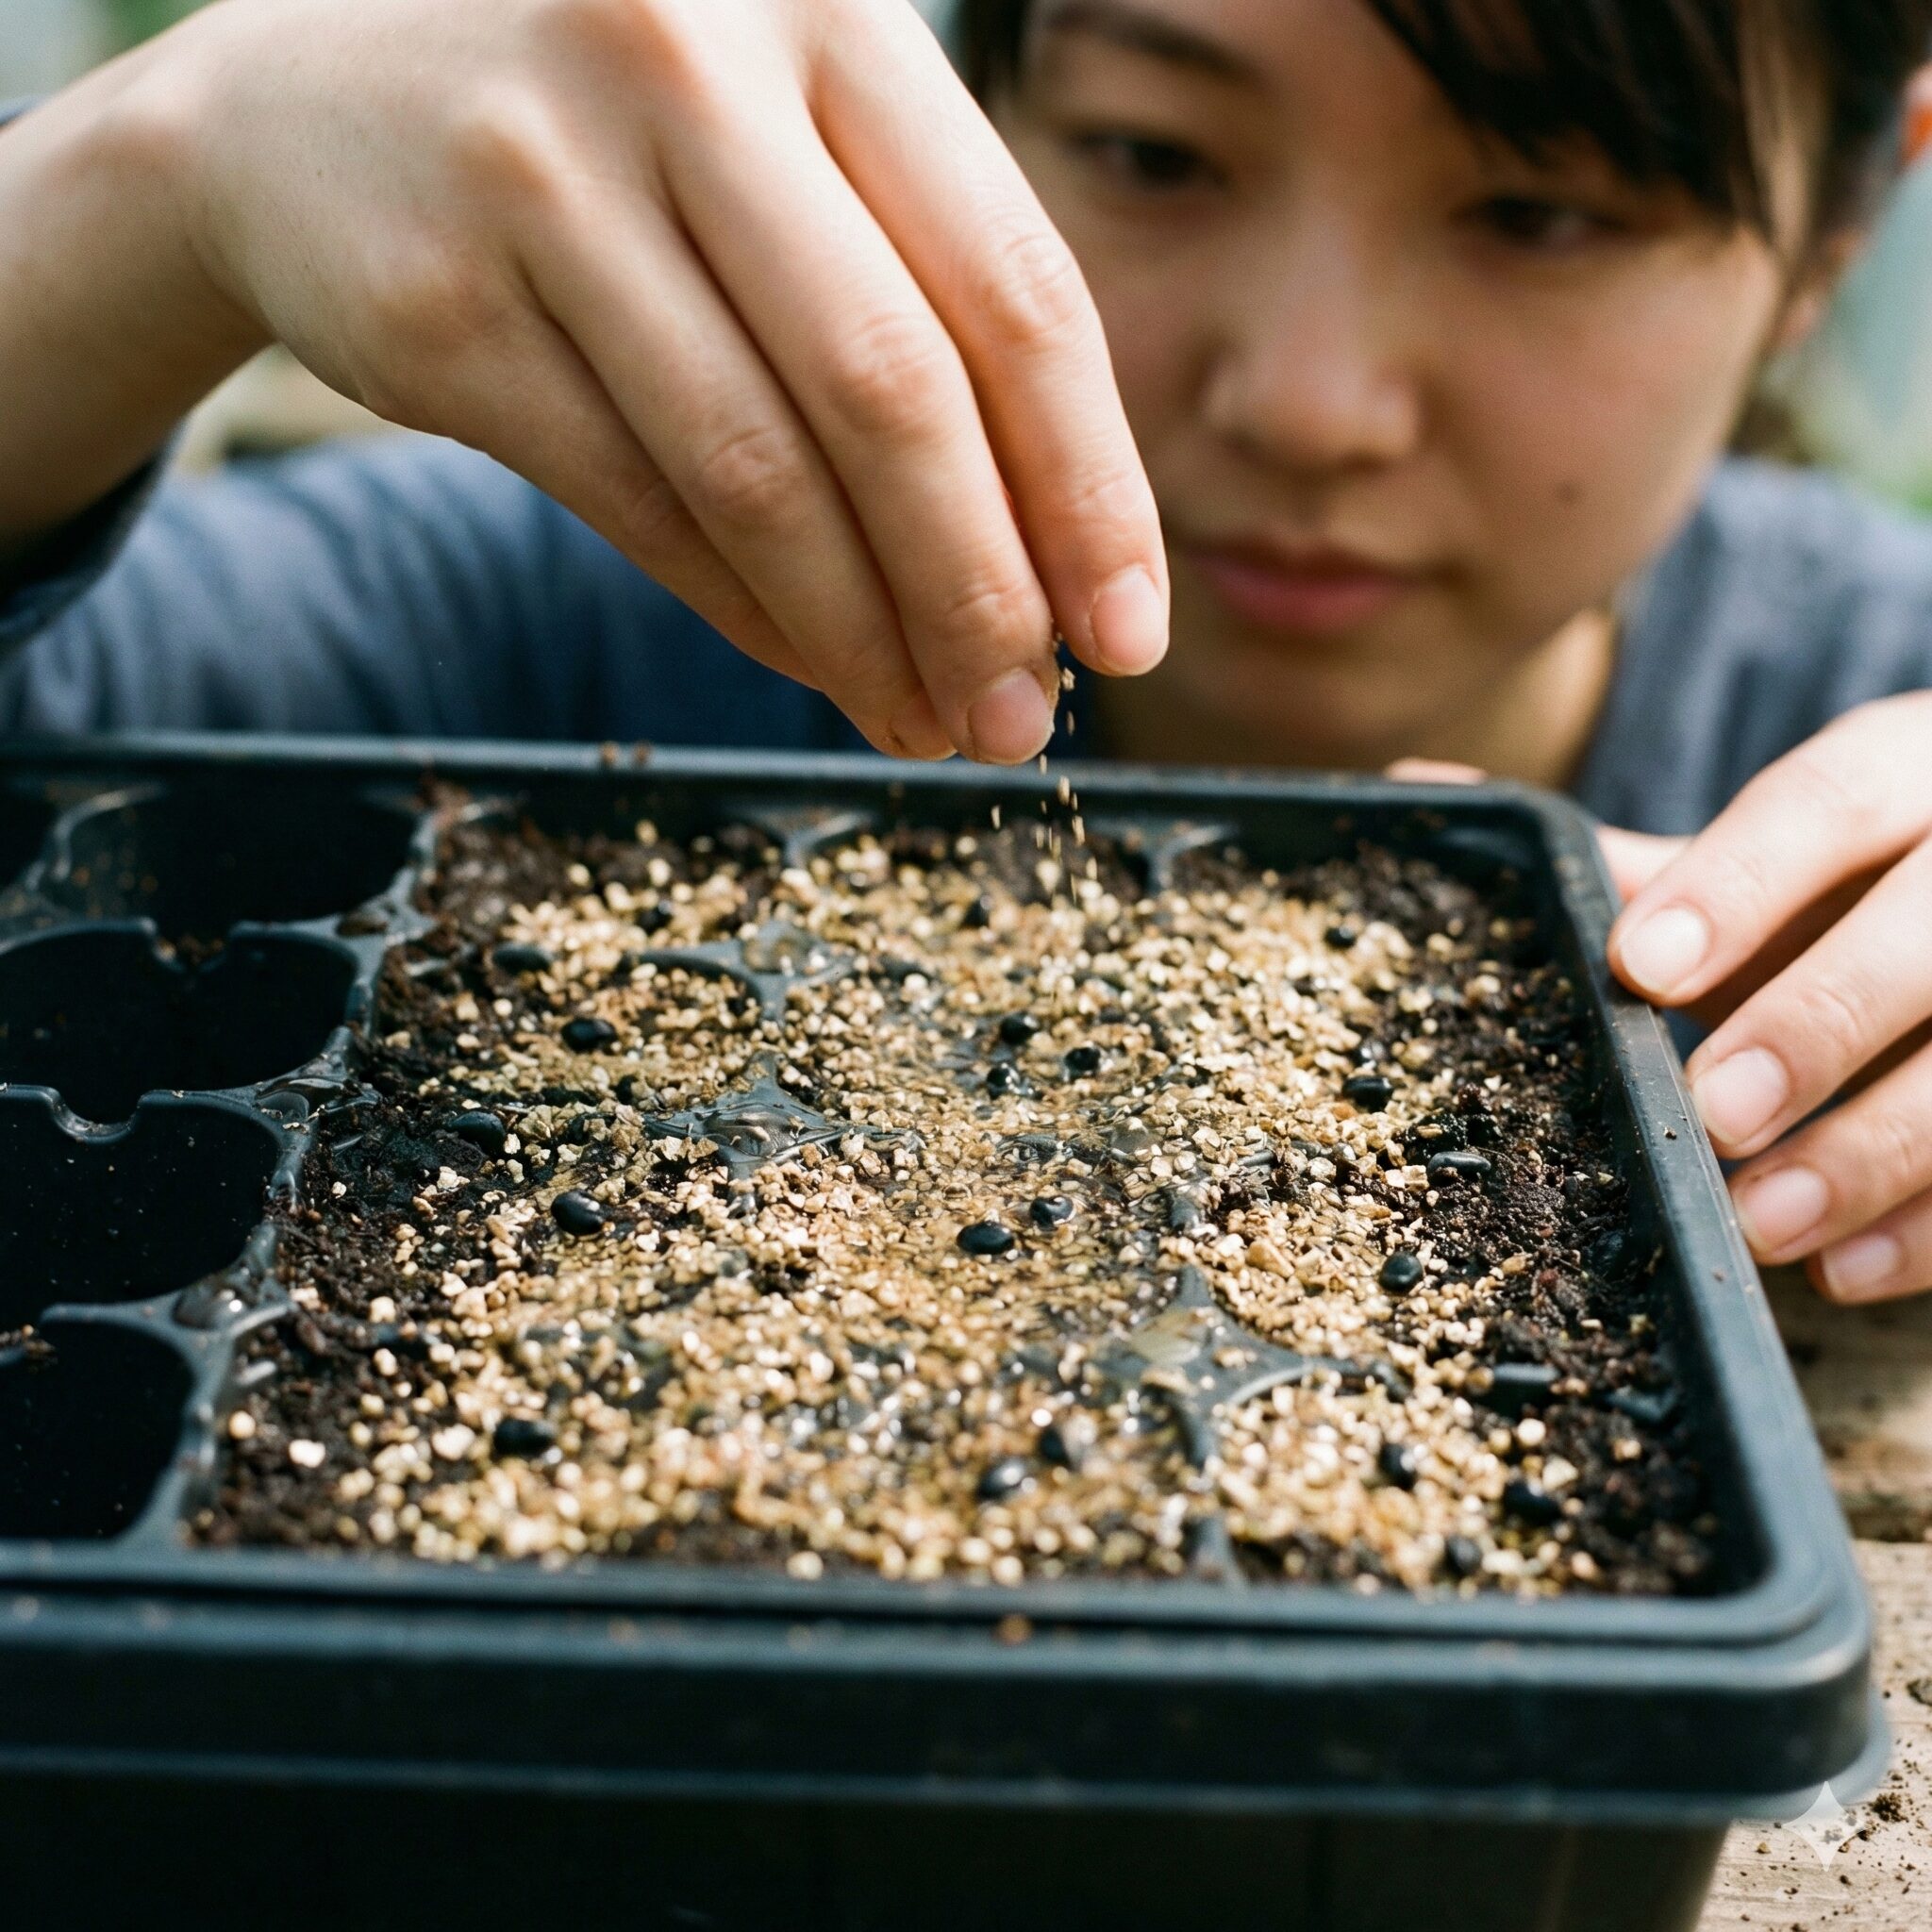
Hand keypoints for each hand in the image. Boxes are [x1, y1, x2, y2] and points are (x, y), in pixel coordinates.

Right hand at [13, 0, 1165, 762]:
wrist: (309, 105)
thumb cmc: (621, 138)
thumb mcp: (786, 146)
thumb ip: (917, 294)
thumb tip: (1051, 558)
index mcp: (830, 14)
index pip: (1012, 290)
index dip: (1087, 488)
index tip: (1129, 633)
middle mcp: (690, 60)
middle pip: (890, 394)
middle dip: (979, 590)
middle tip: (1026, 719)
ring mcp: (547, 174)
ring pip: (758, 472)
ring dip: (866, 635)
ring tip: (935, 725)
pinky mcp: (446, 305)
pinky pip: (642, 509)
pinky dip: (750, 615)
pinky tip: (822, 671)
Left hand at [1606, 695, 1931, 1304]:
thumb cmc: (1864, 886)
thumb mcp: (1775, 862)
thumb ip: (1642, 861)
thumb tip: (1422, 798)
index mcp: (1906, 775)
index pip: (1831, 799)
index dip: (1740, 884)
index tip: (1640, 966)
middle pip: (1927, 928)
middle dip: (1817, 1024)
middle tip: (1711, 1113)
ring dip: (1873, 1150)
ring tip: (1763, 1222)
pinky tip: (1847, 1271)